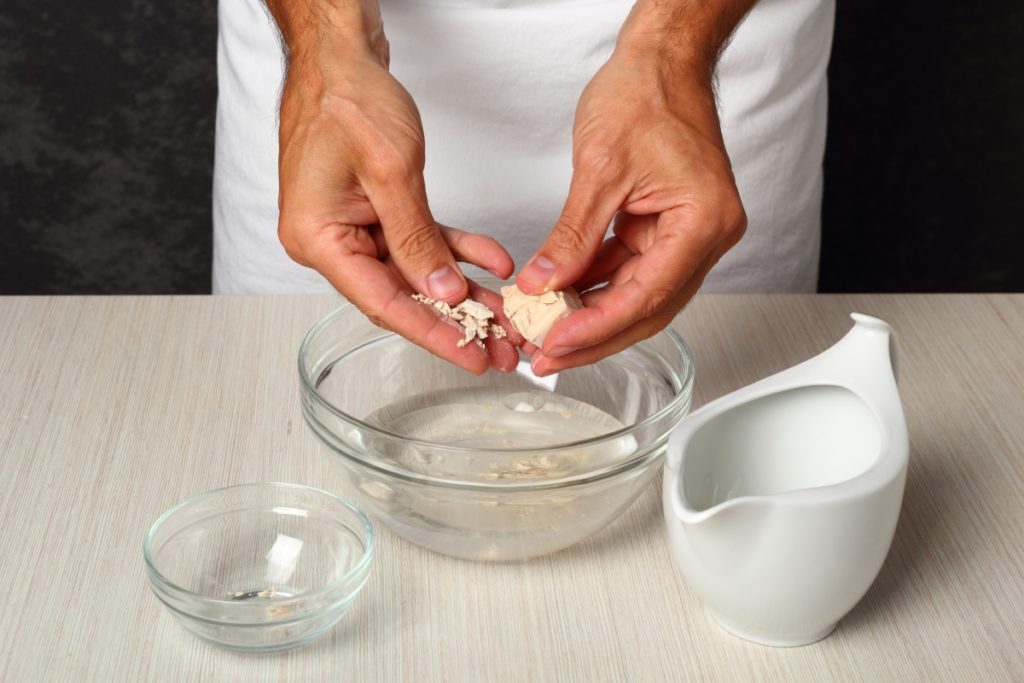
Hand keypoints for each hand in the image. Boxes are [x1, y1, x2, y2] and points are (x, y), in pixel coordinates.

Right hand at [273, 14, 520, 372]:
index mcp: (317, 238)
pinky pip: (420, 241)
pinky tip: (493, 262)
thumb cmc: (348, 98)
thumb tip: (442, 291)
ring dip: (464, 292)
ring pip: (416, 273)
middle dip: (456, 321)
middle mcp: (330, 240)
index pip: (382, 302)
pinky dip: (456, 250)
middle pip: (400, 295)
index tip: (472, 356)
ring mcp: (352, 227)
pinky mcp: (374, 212)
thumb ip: (417, 239)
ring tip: (506, 316)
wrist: (341, 57)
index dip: (432, 333)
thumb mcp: (391, 171)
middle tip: (501, 347)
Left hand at [516, 10, 748, 375]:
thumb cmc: (647, 93)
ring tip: (545, 333)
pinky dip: (594, 286)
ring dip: (591, 316)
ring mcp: (687, 234)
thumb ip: (574, 236)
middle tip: (547, 355)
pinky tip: (560, 300)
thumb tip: (544, 284)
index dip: (599, 327)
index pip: (650, 295)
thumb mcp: (601, 169)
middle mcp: (705, 235)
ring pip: (637, 296)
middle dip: (594, 336)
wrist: (661, 60)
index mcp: (705, 221)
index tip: (558, 342)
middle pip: (648, 308)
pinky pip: (628, 270)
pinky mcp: (664, 227)